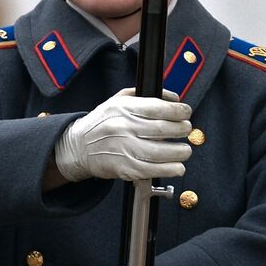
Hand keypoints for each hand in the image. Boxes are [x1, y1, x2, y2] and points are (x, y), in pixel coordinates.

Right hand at [54, 88, 191, 182]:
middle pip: (162, 129)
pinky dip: (169, 169)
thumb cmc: (102, 122)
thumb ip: (146, 95)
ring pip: (159, 151)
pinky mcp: (124, 167)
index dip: (178, 111)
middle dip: (182, 129)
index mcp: (123, 108)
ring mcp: (123, 148)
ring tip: (185, 150)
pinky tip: (178, 167)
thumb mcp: (118, 100)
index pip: (157, 107)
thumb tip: (174, 99)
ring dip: (179, 152)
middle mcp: (123, 127)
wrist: (78, 146)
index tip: (186, 113)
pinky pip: (151, 170)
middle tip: (187, 130)